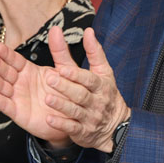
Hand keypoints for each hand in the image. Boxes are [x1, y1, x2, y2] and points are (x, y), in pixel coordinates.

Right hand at [0, 30, 73, 145]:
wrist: (72, 118)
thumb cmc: (67, 93)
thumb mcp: (65, 70)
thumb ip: (59, 51)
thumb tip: (57, 28)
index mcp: (29, 71)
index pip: (14, 60)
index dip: (6, 53)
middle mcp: (20, 83)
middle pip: (5, 71)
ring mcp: (18, 97)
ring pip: (2, 86)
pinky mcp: (18, 113)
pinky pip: (5, 104)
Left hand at [38, 27, 129, 151]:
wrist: (116, 126)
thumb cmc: (106, 94)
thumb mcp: (103, 72)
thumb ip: (94, 52)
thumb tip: (88, 30)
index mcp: (100, 85)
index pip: (89, 79)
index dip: (76, 74)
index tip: (63, 68)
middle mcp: (96, 101)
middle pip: (80, 94)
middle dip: (65, 87)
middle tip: (49, 78)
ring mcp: (90, 118)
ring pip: (75, 111)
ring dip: (61, 105)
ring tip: (47, 98)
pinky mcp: (83, 132)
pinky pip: (72, 128)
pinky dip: (61, 124)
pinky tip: (49, 119)